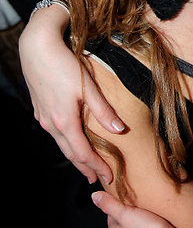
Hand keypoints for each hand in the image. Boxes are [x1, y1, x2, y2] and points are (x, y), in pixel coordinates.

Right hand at [19, 9, 124, 183]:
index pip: (84, 154)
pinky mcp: (39, 108)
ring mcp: (42, 117)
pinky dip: (65, 142)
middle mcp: (51, 124)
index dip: (97, 167)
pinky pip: (54, 132)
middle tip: (98, 179)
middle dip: (85, 168)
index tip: (109, 179)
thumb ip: (104, 111)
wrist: (37, 48)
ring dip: (74, 156)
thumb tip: (120, 130)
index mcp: (65, 122)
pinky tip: (70, 140)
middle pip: (70, 153)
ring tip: (86, 165)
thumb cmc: (64, 65)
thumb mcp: (88, 88)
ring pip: (60, 143)